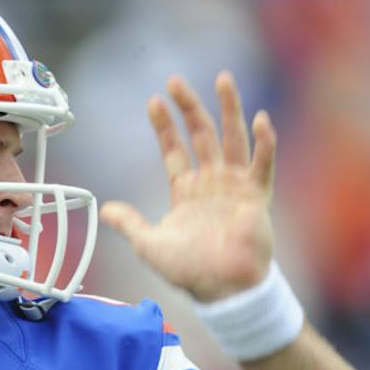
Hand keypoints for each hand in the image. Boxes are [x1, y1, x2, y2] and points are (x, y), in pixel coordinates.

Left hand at [100, 72, 275, 301]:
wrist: (221, 289)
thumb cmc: (188, 271)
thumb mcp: (150, 245)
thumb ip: (130, 224)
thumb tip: (104, 209)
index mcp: (186, 191)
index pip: (174, 150)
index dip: (164, 127)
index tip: (153, 102)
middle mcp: (211, 183)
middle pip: (201, 135)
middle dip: (189, 108)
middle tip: (176, 80)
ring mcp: (235, 186)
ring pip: (233, 139)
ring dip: (229, 109)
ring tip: (222, 80)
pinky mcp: (257, 196)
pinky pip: (263, 163)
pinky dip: (265, 142)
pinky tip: (261, 119)